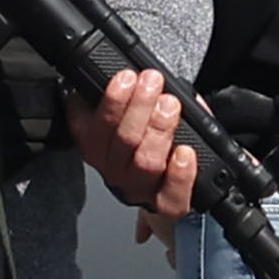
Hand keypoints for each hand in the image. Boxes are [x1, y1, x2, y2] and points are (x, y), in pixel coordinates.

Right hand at [67, 67, 196, 222]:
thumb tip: (140, 71)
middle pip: (121, 140)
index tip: (126, 76)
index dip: (110, 101)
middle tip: (152, 82)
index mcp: (98, 147)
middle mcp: (114, 171)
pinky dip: (179, 174)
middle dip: (138, 106)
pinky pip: (170, 195)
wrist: (167, 191)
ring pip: (144, 163)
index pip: (93, 126)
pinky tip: (185, 153)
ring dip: (158, 130)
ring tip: (170, 105)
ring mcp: (139, 190)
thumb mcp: (137, 113)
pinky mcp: (165, 206)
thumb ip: (133, 96)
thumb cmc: (150, 143)